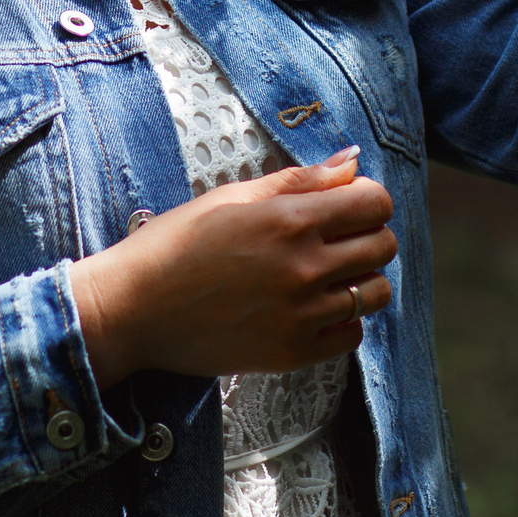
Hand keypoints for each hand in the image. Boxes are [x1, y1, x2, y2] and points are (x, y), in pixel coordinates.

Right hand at [69, 151, 395, 386]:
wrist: (134, 307)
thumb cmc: (176, 243)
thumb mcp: (233, 197)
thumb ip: (300, 181)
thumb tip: (352, 163)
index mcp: (289, 220)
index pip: (374, 203)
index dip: (366, 199)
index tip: (348, 205)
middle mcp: (303, 268)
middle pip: (383, 246)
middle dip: (368, 235)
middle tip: (337, 239)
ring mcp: (300, 315)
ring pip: (375, 294)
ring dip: (360, 279)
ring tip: (328, 275)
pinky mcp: (292, 353)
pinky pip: (352, 335)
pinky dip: (343, 320)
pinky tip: (314, 308)